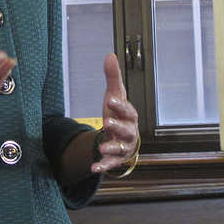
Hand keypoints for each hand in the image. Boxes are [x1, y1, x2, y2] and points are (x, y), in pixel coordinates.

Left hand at [91, 54, 138, 173]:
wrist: (120, 138)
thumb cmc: (118, 115)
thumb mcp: (115, 96)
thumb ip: (113, 78)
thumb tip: (110, 55)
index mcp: (129, 116)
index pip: (127, 110)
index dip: (120, 105)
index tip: (110, 99)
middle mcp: (129, 132)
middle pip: (126, 130)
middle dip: (118, 127)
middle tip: (107, 122)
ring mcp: (123, 147)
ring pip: (120, 149)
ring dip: (111, 148)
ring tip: (101, 148)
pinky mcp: (116, 159)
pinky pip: (111, 164)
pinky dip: (103, 166)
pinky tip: (93, 168)